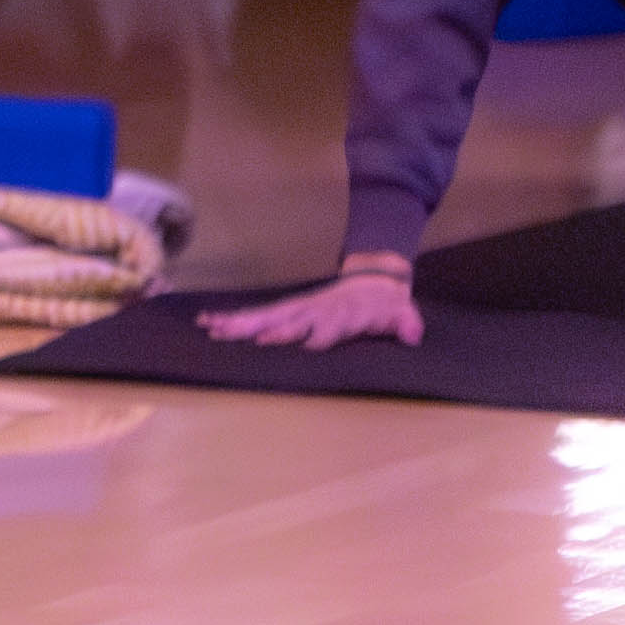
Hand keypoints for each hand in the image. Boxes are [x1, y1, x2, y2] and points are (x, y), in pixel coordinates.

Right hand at [200, 268, 422, 352]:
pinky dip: (236, 318)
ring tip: (211, 327)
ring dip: (238, 322)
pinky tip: (212, 322)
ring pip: (266, 316)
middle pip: (287, 320)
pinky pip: (260, 314)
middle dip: (261, 327)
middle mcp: (316, 311)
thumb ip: (407, 323)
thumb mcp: (403, 313)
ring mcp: (300, 309)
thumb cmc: (387, 304)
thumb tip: (413, 334)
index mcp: (344, 315)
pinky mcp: (289, 310)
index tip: (296, 344)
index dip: (315, 336)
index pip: (327, 328)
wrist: (376, 280)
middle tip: (233, 333)